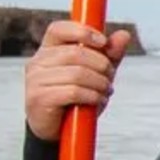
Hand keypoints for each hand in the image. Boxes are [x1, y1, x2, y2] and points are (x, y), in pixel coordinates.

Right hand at [24, 21, 134, 141]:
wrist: (59, 130)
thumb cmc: (76, 97)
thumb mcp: (96, 72)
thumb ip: (109, 54)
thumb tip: (124, 35)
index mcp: (48, 50)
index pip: (59, 29)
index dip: (82, 31)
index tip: (103, 42)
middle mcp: (37, 62)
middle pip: (76, 53)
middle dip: (102, 66)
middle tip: (110, 78)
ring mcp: (34, 80)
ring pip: (77, 74)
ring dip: (100, 84)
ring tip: (105, 92)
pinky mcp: (38, 98)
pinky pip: (73, 92)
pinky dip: (92, 96)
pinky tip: (97, 101)